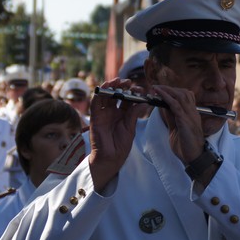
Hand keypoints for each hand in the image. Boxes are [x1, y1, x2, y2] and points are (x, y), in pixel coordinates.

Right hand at [88, 78, 143, 192]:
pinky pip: (95, 104)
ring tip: (117, 81)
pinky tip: (104, 88)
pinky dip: (98, 95)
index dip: (133, 92)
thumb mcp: (130, 128)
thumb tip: (144, 102)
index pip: (127, 99)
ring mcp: (104, 114)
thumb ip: (134, 114)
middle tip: (128, 81)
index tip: (140, 89)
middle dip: (122, 86)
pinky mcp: (95, 118)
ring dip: (110, 87)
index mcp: (123, 114)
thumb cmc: (121, 145)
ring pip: (105, 96)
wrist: (111, 158)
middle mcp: (113, 112)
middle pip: (116, 94)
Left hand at [150, 84, 205, 163]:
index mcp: (191, 114)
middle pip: (183, 93)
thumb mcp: (176, 128)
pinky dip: (167, 98)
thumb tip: (163, 106)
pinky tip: (159, 95)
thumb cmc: (185, 145)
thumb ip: (171, 116)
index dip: (173, 91)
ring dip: (167, 90)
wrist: (194, 158)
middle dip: (169, 88)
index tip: (161, 90)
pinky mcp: (185, 121)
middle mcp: (193, 112)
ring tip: (156, 88)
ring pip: (181, 96)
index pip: (185, 96)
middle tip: (156, 87)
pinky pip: (176, 106)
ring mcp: (190, 116)